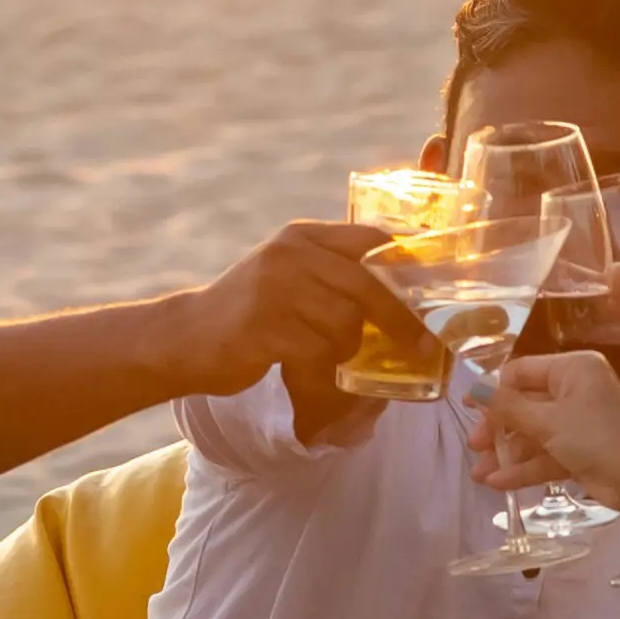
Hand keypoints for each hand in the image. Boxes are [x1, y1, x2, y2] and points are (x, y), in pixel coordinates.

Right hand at [173, 220, 414, 394]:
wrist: (184, 338)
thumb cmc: (246, 314)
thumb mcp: (288, 277)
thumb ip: (332, 275)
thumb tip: (402, 294)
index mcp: (302, 237)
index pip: (371, 237)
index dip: (408, 263)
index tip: (434, 291)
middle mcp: (291, 254)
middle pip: (369, 283)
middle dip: (400, 319)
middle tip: (421, 345)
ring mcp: (276, 287)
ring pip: (346, 322)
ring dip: (349, 352)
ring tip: (333, 364)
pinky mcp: (265, 325)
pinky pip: (319, 353)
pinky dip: (324, 375)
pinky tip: (313, 381)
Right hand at [475, 348, 619, 498]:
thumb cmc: (594, 436)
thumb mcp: (545, 420)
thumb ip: (507, 407)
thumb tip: (474, 388)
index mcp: (573, 369)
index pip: (522, 372)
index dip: (492, 390)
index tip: (466, 407)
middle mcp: (576, 390)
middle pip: (526, 405)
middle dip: (498, 428)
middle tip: (476, 446)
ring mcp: (579, 422)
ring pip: (534, 434)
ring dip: (508, 454)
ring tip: (479, 475)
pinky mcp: (581, 451)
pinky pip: (547, 454)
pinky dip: (526, 467)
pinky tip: (499, 483)